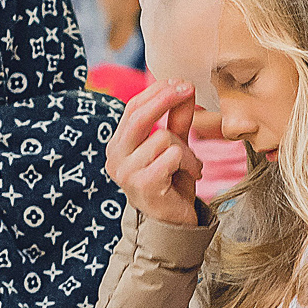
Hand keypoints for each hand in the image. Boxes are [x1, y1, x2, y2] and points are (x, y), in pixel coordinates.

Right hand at [106, 79, 206, 227]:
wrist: (172, 225)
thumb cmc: (170, 184)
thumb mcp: (174, 146)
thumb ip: (176, 120)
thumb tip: (184, 87)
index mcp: (118, 145)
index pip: (132, 108)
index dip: (156, 91)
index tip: (180, 82)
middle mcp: (115, 158)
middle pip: (138, 116)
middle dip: (165, 98)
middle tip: (188, 89)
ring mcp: (126, 173)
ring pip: (162, 137)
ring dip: (186, 148)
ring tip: (191, 164)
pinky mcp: (143, 185)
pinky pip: (172, 156)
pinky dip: (189, 162)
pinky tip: (192, 175)